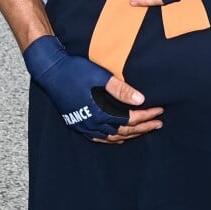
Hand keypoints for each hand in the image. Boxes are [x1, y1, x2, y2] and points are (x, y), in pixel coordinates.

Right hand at [23, 36, 162, 142]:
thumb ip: (121, 89)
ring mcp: (85, 125)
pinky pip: (98, 137)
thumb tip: (141, 99)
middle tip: (158, 124)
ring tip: (142, 131)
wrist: (51, 71)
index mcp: (102, 112)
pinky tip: (116, 136)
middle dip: (143, 128)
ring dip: (129, 135)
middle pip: (124, 131)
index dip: (147, 116)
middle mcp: (94, 123)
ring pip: (111, 137)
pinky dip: (110, 139)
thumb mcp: (100, 76)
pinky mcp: (77, 123)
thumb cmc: (76, 70)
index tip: (159, 112)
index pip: (131, 119)